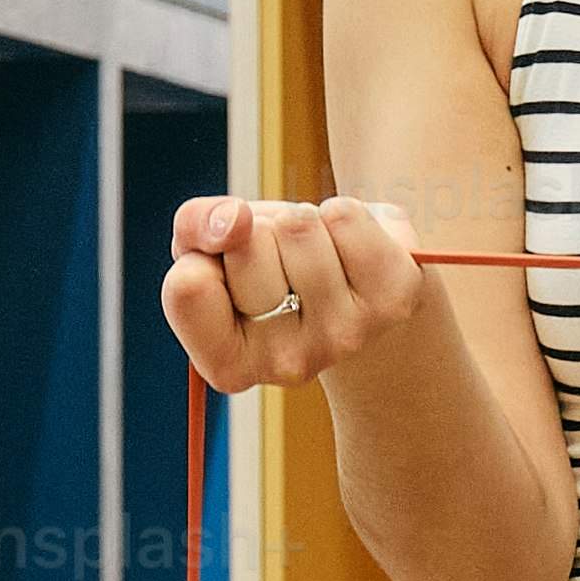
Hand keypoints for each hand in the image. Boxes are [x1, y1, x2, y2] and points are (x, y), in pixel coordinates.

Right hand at [161, 195, 431, 391]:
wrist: (356, 292)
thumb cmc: (271, 269)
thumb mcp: (213, 251)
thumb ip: (195, 228)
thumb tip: (234, 221)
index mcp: (228, 365)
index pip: (188, 287)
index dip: (204, 252)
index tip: (226, 266)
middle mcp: (286, 364)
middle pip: (247, 245)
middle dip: (257, 231)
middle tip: (279, 261)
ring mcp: (344, 336)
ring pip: (298, 226)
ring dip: (302, 222)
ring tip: (315, 255)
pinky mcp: (391, 299)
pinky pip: (345, 217)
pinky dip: (344, 215)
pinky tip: (348, 249)